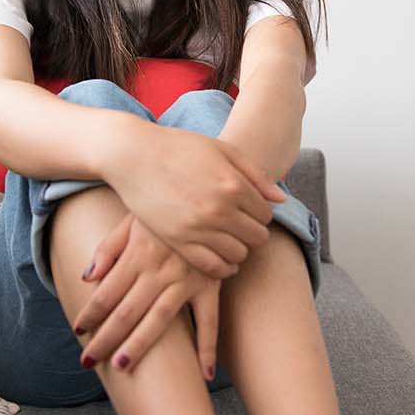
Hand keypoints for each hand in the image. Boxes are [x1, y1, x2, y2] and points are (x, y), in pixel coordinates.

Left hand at [75, 212, 223, 377]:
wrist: (208, 193)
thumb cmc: (165, 206)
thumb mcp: (133, 217)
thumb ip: (109, 247)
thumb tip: (86, 277)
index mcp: (138, 253)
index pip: (106, 291)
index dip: (90, 313)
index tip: (78, 331)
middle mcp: (159, 270)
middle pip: (126, 311)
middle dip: (105, 338)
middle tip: (88, 361)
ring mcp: (187, 279)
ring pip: (160, 320)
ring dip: (139, 345)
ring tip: (121, 366)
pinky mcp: (211, 285)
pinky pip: (210, 321)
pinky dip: (208, 348)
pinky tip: (204, 374)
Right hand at [106, 121, 285, 277]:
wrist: (133, 154)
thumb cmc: (179, 147)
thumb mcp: (222, 150)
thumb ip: (255, 174)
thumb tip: (280, 200)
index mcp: (233, 184)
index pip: (266, 215)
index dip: (261, 214)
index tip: (249, 211)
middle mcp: (219, 209)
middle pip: (257, 238)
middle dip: (253, 233)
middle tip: (241, 227)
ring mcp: (198, 228)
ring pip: (238, 255)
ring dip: (239, 250)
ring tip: (229, 240)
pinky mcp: (178, 242)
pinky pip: (212, 267)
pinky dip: (223, 268)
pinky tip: (221, 260)